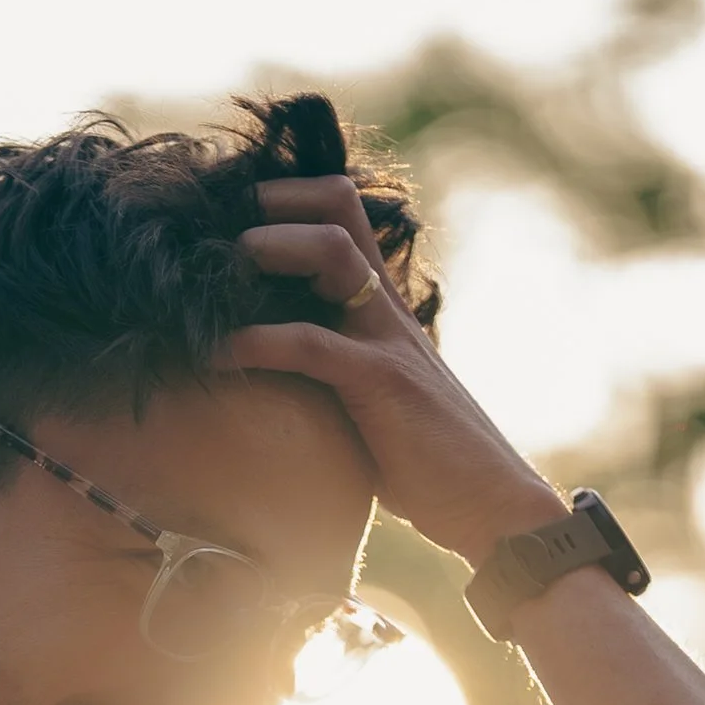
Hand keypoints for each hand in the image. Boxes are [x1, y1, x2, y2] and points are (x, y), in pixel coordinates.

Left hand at [220, 173, 569, 570]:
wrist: (491, 505)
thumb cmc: (428, 464)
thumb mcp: (372, 402)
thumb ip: (332, 376)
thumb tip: (269, 384)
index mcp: (383, 306)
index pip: (344, 213)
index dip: (290, 200)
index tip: (234, 218)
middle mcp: (386, 307)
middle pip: (339, 204)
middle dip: (274, 199)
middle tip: (215, 223)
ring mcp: (387, 338)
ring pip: (330, 249)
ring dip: (268, 247)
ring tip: (213, 272)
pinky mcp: (382, 382)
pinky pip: (311, 343)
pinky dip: (254, 344)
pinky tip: (214, 357)